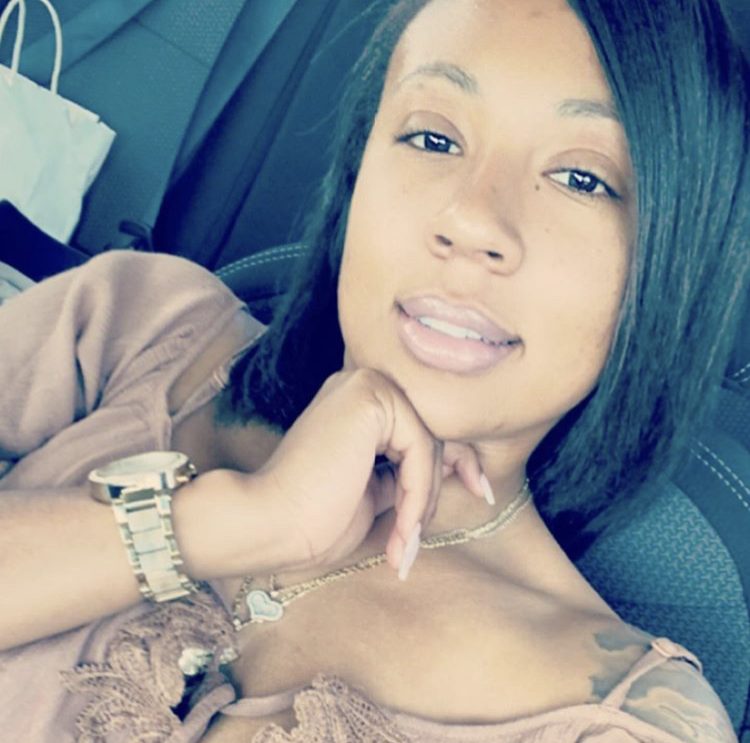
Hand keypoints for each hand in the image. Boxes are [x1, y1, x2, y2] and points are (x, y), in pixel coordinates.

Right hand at [247, 368, 485, 574]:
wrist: (270, 526)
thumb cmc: (312, 519)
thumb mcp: (374, 493)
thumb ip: (404, 473)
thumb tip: (451, 470)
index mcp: (357, 406)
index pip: (420, 426)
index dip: (455, 460)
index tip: (478, 490)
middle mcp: (360, 385)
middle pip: (431, 431)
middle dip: (450, 477)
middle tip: (458, 515)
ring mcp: (364, 386)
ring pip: (429, 444)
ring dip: (423, 501)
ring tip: (405, 544)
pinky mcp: (369, 398)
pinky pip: (420, 449)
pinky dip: (418, 495)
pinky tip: (403, 530)